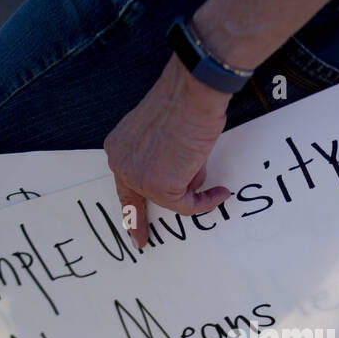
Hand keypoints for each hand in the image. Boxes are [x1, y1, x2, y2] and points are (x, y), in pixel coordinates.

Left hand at [103, 56, 232, 249]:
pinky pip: (187, 205)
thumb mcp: (165, 134)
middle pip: (141, 196)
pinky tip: (219, 192)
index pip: (122, 183)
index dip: (129, 208)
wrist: (193, 95)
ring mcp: (139, 177)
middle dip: (142, 219)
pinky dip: (206, 200)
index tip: (132, 230)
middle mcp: (121, 163)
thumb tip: (186, 182)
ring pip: (170, 197)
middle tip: (141, 241)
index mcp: (118, 147)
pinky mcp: (161, 187)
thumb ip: (166, 159)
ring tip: (200, 156)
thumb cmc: (185, 104)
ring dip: (192, 181)